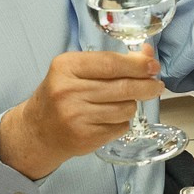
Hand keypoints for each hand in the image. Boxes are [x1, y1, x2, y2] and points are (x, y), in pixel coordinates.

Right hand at [0, 48, 162, 177]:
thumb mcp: (79, 70)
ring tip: (120, 103)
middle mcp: (68, 91)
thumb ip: (113, 61)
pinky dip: (122, 121)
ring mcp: (76, 116)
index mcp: (66, 67)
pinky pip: (120, 126)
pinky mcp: (85, 137)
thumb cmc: (61, 94)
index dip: (138, 65)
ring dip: (131, 105)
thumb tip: (148, 55)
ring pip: (126, 108)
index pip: (111, 63)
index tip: (153, 66)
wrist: (37, 130)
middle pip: (123, 87)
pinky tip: (109, 118)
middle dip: (147, 86)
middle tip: (156, 85)